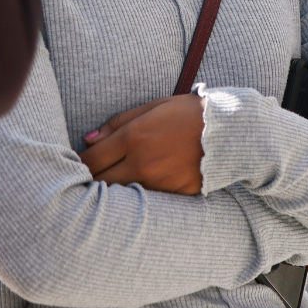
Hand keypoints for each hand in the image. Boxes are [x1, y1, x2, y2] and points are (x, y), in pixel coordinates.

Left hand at [79, 93, 203, 194]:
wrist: (227, 132)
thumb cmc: (186, 113)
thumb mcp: (151, 108)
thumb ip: (118, 123)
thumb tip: (89, 139)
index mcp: (133, 137)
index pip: (92, 159)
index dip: (80, 163)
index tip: (80, 163)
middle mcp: (142, 163)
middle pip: (101, 183)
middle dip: (92, 180)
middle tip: (89, 176)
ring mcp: (158, 182)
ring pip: (121, 195)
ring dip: (112, 191)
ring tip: (110, 183)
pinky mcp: (173, 195)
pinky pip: (146, 200)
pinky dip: (137, 195)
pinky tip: (137, 188)